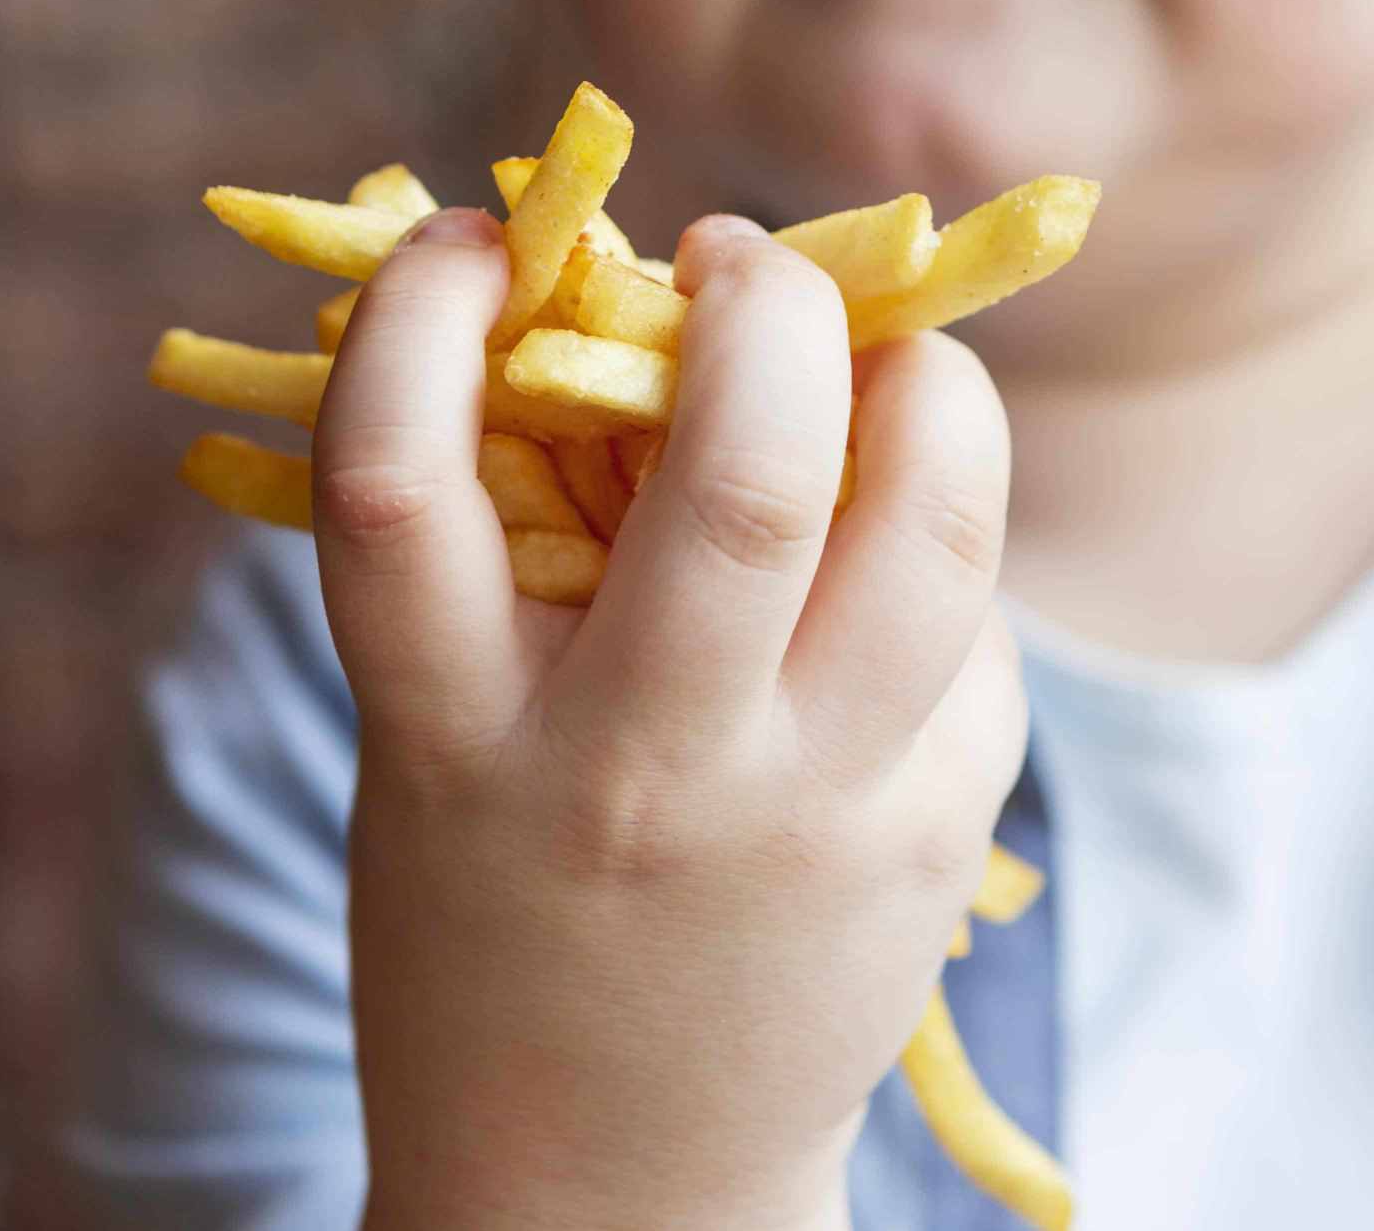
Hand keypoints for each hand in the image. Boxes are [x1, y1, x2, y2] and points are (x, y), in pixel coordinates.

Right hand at [313, 208, 1025, 1230]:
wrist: (607, 1186)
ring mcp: (811, 813)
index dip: (418, 311)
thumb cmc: (499, 917)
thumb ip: (505, 558)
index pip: (398, 480)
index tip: (471, 237)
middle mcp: (639, 774)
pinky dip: (941, 544)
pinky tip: (887, 559)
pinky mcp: (932, 835)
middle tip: (737, 262)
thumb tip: (623, 318)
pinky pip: (975, 628)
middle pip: (743, 475)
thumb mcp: (439, 747)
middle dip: (765, 304)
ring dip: (927, 382)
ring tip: (876, 356)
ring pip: (935, 528)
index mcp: (452, 740)